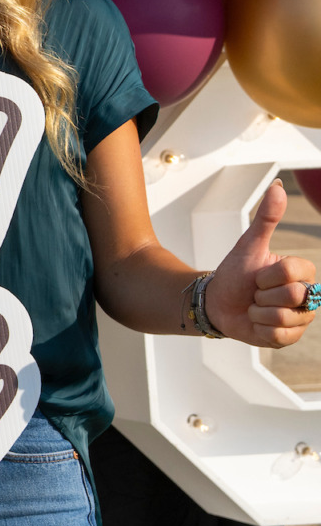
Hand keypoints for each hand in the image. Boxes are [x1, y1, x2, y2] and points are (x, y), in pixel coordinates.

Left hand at [206, 179, 318, 346]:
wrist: (217, 303)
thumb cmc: (236, 273)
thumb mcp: (249, 246)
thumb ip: (266, 219)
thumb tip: (277, 187)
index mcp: (303, 273)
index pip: (292, 272)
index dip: (265, 275)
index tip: (257, 276)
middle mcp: (308, 297)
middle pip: (291, 295)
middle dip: (261, 294)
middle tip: (255, 293)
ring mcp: (300, 319)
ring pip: (283, 317)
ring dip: (258, 312)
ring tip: (254, 307)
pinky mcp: (289, 338)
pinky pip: (277, 335)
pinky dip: (258, 328)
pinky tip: (255, 322)